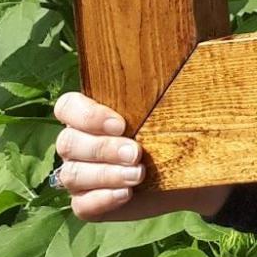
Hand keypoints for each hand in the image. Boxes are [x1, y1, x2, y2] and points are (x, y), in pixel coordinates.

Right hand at [51, 91, 232, 222]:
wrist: (188, 174)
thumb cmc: (173, 132)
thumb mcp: (170, 107)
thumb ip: (166, 85)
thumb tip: (188, 52)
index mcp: (89, 115)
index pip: (67, 107)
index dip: (87, 115)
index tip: (121, 124)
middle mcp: (78, 145)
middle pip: (69, 143)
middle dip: (103, 149)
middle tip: (136, 153)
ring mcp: (79, 176)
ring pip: (73, 175)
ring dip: (106, 175)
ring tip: (138, 175)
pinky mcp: (88, 203)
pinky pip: (82, 205)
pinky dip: (102, 199)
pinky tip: (126, 194)